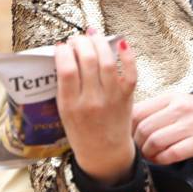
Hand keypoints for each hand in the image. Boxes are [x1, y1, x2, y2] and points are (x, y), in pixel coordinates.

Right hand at [55, 30, 137, 184]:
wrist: (105, 156)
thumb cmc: (81, 133)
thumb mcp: (63, 113)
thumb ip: (64, 87)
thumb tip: (64, 55)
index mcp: (70, 106)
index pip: (66, 69)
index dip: (64, 51)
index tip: (61, 46)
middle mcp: (91, 101)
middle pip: (87, 60)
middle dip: (80, 42)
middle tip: (76, 40)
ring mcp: (111, 99)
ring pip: (107, 61)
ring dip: (99, 42)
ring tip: (92, 35)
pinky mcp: (127, 98)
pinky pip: (130, 72)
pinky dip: (127, 55)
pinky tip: (120, 42)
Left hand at [132, 94, 192, 164]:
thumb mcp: (183, 102)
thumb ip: (161, 110)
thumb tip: (134, 122)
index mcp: (172, 98)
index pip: (138, 110)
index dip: (129, 126)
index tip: (129, 135)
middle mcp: (180, 109)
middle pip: (144, 128)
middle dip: (137, 143)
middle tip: (138, 150)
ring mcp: (191, 125)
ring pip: (156, 141)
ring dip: (148, 153)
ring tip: (150, 157)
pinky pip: (173, 153)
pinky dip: (163, 160)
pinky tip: (162, 161)